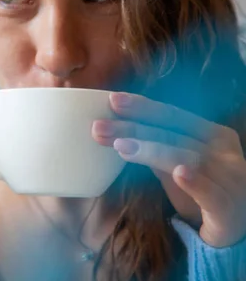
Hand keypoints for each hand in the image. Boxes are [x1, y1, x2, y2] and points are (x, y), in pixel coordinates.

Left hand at [92, 92, 245, 246]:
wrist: (236, 230)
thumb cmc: (203, 193)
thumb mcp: (176, 165)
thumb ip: (155, 147)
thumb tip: (118, 129)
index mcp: (213, 135)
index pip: (173, 116)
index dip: (143, 107)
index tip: (112, 100)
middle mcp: (224, 151)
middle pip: (174, 133)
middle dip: (134, 127)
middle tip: (99, 126)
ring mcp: (231, 179)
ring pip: (188, 158)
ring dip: (152, 150)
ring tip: (120, 146)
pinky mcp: (229, 209)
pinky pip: (211, 193)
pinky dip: (195, 181)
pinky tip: (177, 172)